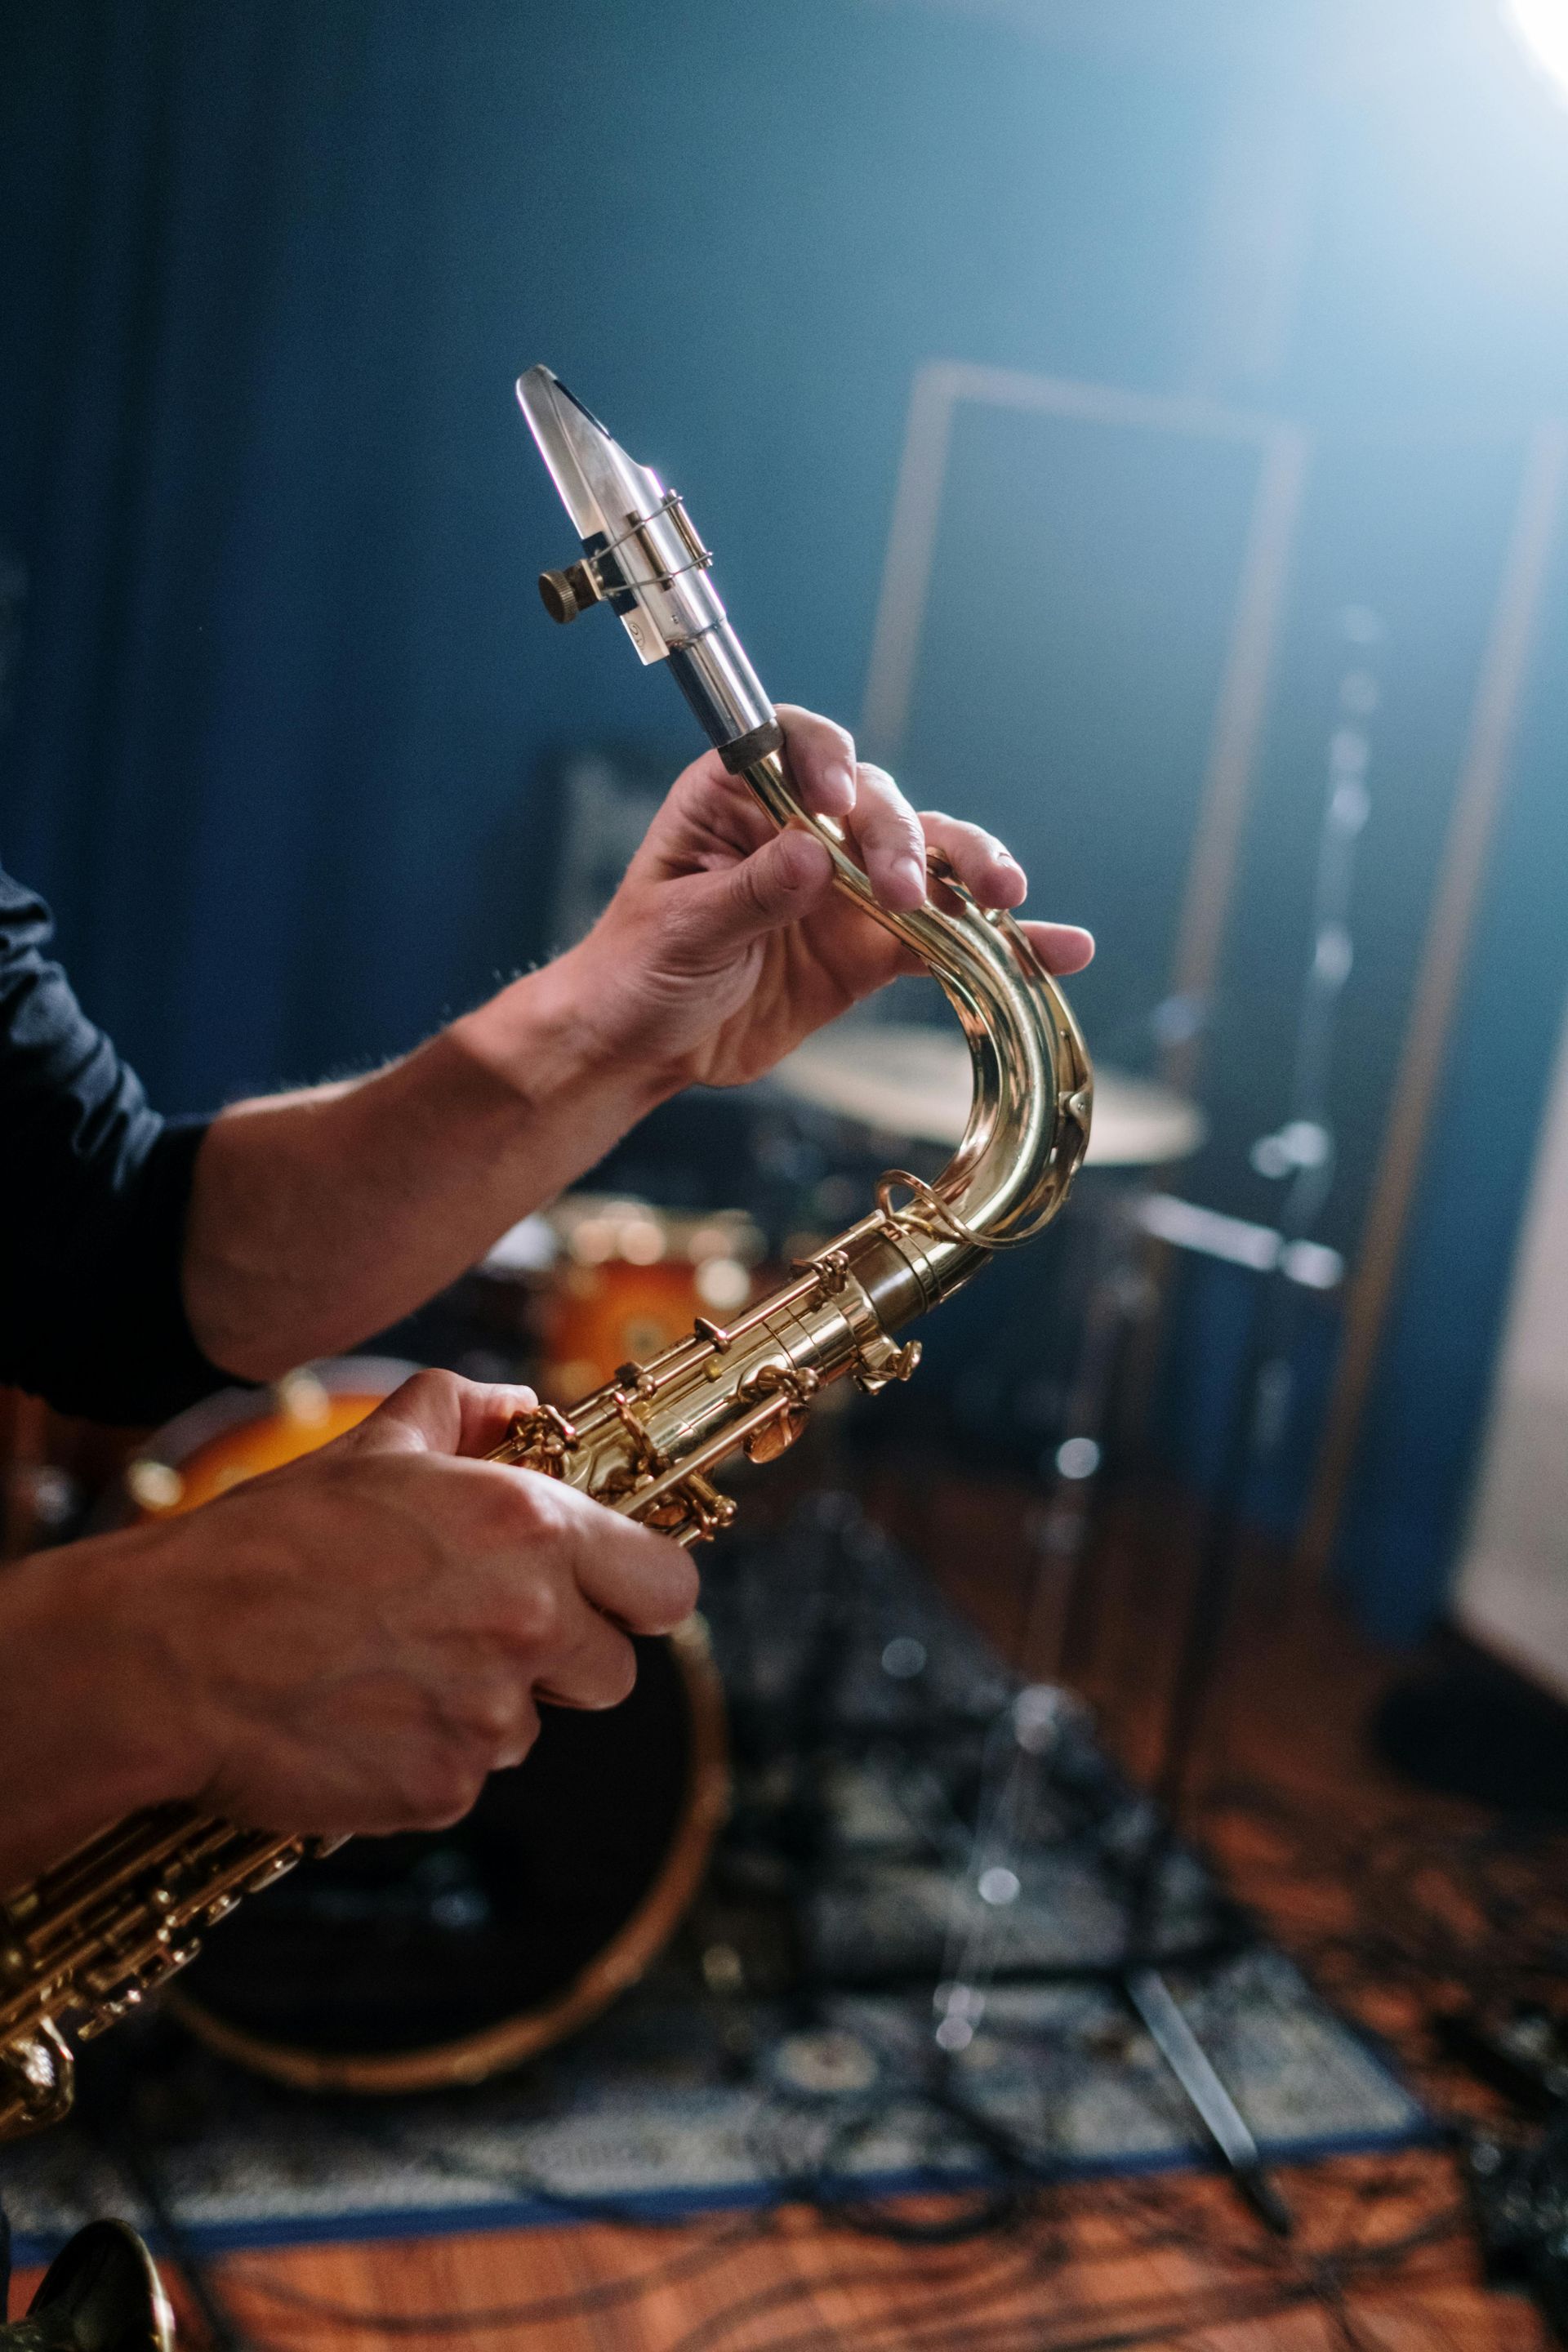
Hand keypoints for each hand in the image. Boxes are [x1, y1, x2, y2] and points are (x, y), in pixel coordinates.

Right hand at [3, 1372, 695, 1872]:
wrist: (168, 1653)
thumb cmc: (267, 1543)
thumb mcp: (370, 1449)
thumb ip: (463, 1414)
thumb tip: (523, 1408)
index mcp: (529, 1529)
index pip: (666, 1586)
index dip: (636, 1595)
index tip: (601, 1599)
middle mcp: (528, 1621)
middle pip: (615, 1673)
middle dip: (564, 1662)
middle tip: (481, 1638)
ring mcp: (489, 1715)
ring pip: (531, 1728)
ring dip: (482, 1709)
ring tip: (389, 1669)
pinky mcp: (443, 1789)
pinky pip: (465, 1779)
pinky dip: (423, 1758)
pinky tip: (358, 1717)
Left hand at [529, 705, 1093, 1090]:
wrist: (644, 1049)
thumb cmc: (636, 972)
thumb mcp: (680, 930)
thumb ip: (747, 893)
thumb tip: (813, 853)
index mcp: (737, 800)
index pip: (793, 744)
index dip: (823, 758)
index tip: (834, 798)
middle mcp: (803, 829)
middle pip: (876, 805)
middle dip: (902, 840)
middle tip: (904, 891)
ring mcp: (847, 888)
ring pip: (927, 861)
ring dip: (971, 872)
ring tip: (1006, 896)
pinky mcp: (874, 947)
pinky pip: (946, 939)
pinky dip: (1000, 945)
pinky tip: (1058, 949)